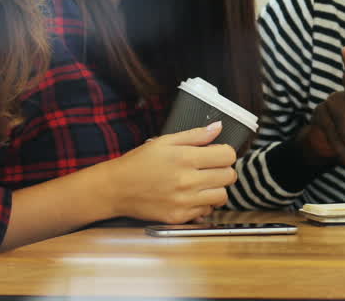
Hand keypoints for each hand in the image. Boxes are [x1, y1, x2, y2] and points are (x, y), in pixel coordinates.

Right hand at [107, 121, 237, 223]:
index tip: (217, 154)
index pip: (228, 156)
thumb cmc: (139, 163)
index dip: (225, 152)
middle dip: (223, 170)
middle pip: (229, 176)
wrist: (115, 189)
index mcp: (185, 158)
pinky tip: (192, 196)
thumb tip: (218, 127)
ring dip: (217, 189)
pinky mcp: (179, 217)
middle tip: (211, 169)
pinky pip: (206, 211)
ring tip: (203, 183)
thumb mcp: (165, 141)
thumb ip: (195, 135)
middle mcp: (187, 181)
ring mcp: (183, 201)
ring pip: (222, 196)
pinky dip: (204, 204)